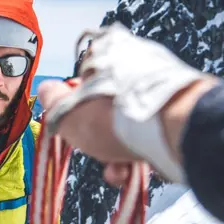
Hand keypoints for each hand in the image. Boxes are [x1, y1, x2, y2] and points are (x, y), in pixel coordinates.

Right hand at [38, 23, 216, 184]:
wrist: (174, 131)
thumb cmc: (115, 117)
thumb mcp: (68, 111)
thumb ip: (51, 101)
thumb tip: (45, 90)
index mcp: (109, 53)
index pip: (82, 78)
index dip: (73, 107)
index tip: (73, 126)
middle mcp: (136, 64)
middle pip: (104, 107)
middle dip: (96, 137)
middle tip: (94, 150)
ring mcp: (158, 89)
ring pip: (126, 125)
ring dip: (115, 153)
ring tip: (116, 169)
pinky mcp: (177, 112)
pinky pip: (149, 135)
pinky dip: (138, 155)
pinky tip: (132, 170)